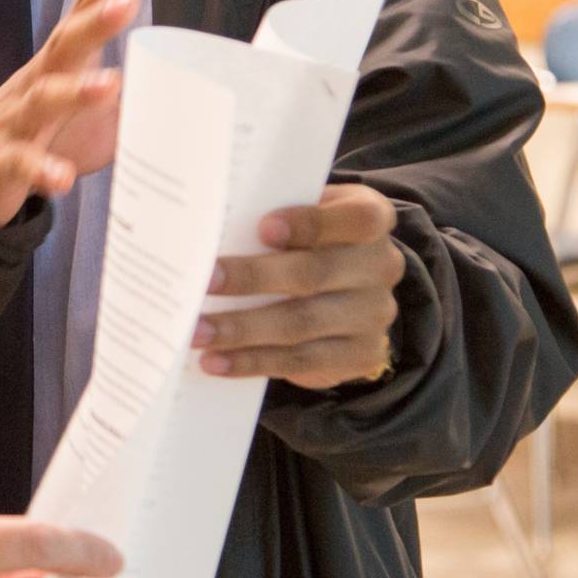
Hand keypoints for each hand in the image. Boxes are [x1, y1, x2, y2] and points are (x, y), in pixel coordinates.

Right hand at [0, 0, 162, 228]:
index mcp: (61, 65)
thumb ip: (137, 103)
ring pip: (43, 100)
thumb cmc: (39, 135)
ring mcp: (16, 121)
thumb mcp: (93, 116)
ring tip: (110, 86)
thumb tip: (196, 98)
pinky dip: (40, 169)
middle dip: (97, 21)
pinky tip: (61, 177)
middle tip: (129, 1)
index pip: (85, 12)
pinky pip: (19, 163)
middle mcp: (38, 83)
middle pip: (65, 44)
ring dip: (75, 91)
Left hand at [192, 183, 404, 388]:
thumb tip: (209, 230)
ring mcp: (374, 314)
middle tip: (204, 282)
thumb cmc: (308, 240)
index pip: (356, 218)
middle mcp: (380, 266)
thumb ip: (272, 215)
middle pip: (314, 273)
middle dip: (252, 278)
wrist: (347, 291)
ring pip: (301, 323)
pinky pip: (299, 361)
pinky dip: (252, 362)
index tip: (263, 229)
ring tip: (198, 332)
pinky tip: (216, 361)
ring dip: (242, 330)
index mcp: (371, 218)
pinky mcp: (359, 355)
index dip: (310, 223)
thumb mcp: (303, 215)